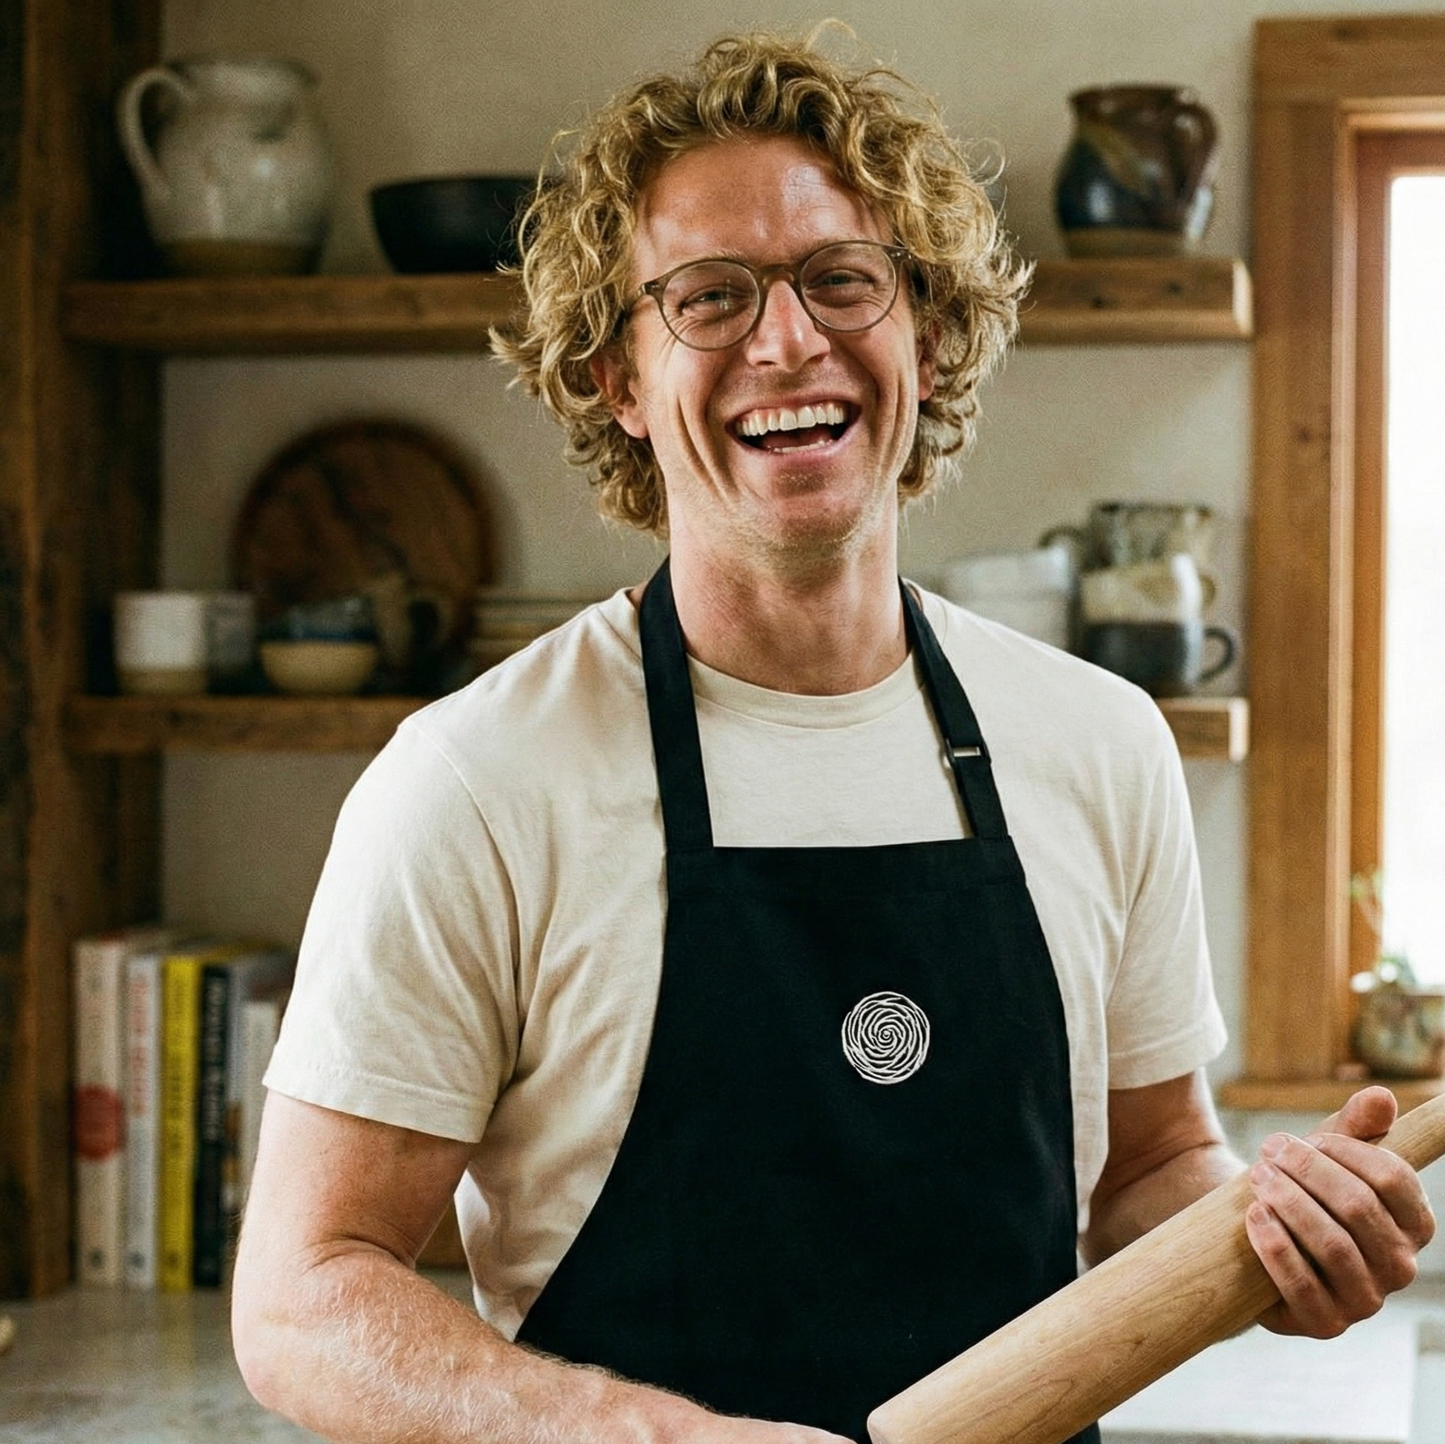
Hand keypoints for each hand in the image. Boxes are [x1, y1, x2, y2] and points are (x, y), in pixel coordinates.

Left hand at [1246, 1085, 1435, 1336]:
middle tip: (1269, 1151)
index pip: (1394, 1179)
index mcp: (1413, 1224)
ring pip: (1334, 1246)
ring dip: (1290, 1203)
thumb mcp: (1325, 1155)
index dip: (1347, 1151)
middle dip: (1308, 1172)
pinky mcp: (1325, 1324)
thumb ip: (1354, 1126)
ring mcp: (1365, 1300)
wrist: (1254, 1239)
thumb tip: (1380, 1097)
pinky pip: (1304, 1287)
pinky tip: (1254, 1216)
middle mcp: (1399, 1267)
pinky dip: (1276, 1247)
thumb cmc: (1302, 1190)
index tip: (1308, 1140)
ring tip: (1258, 1177)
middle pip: (1359, 1207)